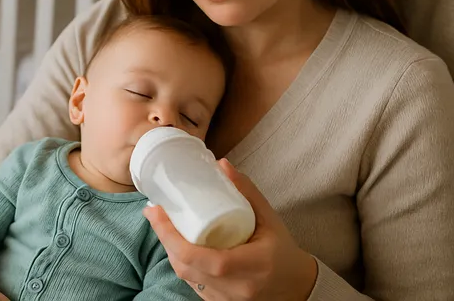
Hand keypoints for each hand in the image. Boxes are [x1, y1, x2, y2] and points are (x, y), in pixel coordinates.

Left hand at [143, 159, 317, 300]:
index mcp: (248, 266)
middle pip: (185, 266)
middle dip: (165, 238)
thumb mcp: (270, 218)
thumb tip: (222, 165)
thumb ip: (247, 191)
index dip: (171, 235)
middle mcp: (234, 288)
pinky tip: (177, 245)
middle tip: (155, 212)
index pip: (198, 256)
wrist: (297, 287)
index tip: (157, 211)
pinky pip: (193, 284)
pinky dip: (183, 263)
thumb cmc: (284, 251)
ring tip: (163, 225)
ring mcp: (225, 300)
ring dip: (171, 250)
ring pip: (186, 277)